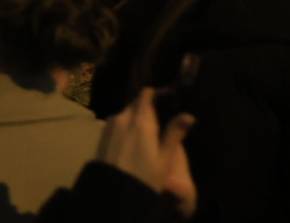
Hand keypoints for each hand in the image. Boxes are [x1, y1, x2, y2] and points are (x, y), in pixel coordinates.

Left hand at [97, 88, 196, 218]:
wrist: (112, 196)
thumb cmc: (144, 178)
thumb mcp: (165, 159)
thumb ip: (175, 134)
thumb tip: (189, 115)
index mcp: (141, 121)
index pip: (147, 94)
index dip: (158, 92)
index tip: (168, 95)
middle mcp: (122, 118)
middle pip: (135, 102)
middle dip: (147, 104)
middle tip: (160, 114)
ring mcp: (109, 127)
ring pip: (124, 113)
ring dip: (135, 115)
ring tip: (146, 130)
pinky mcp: (101, 137)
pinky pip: (115, 123)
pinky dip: (125, 125)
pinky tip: (131, 140)